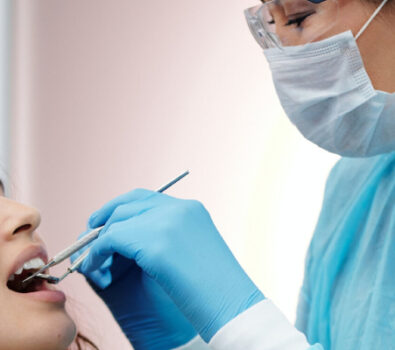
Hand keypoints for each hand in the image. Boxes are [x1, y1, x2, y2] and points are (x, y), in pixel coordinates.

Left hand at [78, 189, 264, 341]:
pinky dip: (97, 253)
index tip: (107, 223)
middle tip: (89, 237)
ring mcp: (167, 221)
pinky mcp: (154, 240)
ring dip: (98, 240)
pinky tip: (94, 268)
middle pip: (130, 202)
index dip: (124, 208)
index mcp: (191, 210)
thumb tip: (124, 240)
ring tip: (91, 260)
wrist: (232, 308)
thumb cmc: (214, 289)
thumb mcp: (190, 253)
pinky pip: (110, 239)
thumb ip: (162, 239)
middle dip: (105, 217)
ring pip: (118, 220)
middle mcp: (178, 209)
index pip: (148, 198)